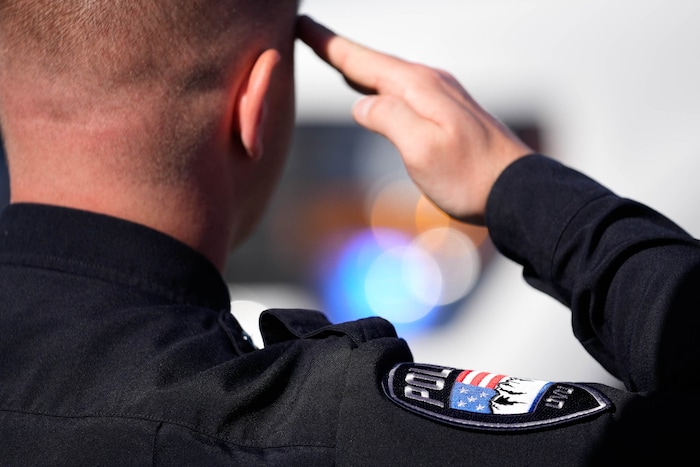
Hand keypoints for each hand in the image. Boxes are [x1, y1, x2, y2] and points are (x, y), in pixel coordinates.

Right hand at [297, 16, 531, 224]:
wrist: (515, 190)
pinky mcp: (447, 113)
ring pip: (388, 75)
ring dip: (359, 66)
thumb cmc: (468, 176)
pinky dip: (380, 84)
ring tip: (335, 57)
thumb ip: (388, 119)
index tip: (302, 24)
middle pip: (374, 62)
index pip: (364, 61)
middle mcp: (430, 84)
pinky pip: (403, 90)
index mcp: (419, 88)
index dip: (330, 45)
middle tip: (309, 33)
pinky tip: (374, 91)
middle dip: (340, 50)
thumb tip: (361, 105)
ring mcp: (441, 97)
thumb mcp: (421, 149)